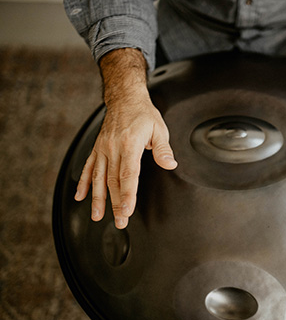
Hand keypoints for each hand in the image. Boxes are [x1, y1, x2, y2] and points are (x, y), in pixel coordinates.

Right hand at [74, 48, 177, 228]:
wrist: (124, 98)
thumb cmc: (143, 114)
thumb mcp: (159, 129)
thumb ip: (163, 149)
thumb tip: (170, 164)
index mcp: (129, 144)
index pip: (128, 174)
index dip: (128, 193)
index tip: (128, 209)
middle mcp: (113, 148)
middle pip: (113, 181)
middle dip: (116, 203)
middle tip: (120, 221)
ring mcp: (102, 149)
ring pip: (98, 178)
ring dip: (97, 198)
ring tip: (97, 216)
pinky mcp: (97, 148)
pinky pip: (88, 168)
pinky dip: (83, 183)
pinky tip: (80, 196)